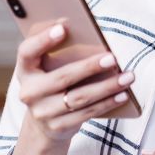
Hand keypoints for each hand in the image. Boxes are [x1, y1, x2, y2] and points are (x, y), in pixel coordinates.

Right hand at [15, 23, 134, 141]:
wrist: (44, 124)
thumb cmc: (53, 84)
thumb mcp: (49, 68)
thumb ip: (60, 51)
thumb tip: (87, 33)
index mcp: (25, 70)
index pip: (27, 52)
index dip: (42, 39)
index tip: (63, 27)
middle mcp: (30, 92)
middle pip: (62, 77)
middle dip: (90, 67)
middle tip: (113, 57)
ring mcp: (43, 112)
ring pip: (79, 98)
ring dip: (107, 87)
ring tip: (128, 77)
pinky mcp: (58, 126)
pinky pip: (87, 113)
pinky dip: (107, 103)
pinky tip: (123, 94)